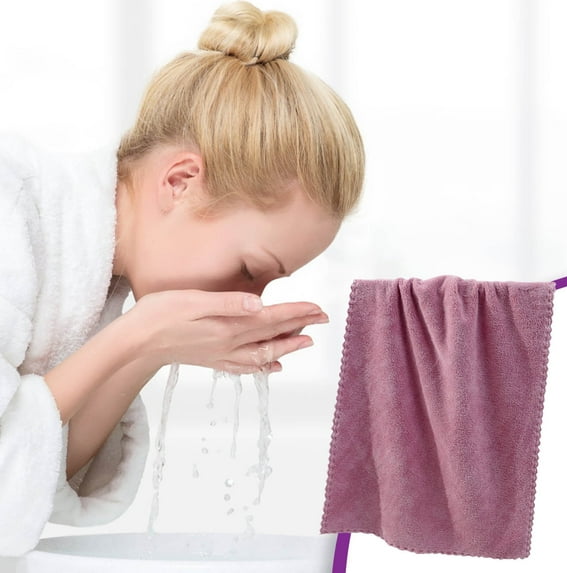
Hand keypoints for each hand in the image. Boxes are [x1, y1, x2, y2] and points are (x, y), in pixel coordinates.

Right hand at [126, 289, 328, 373]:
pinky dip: (262, 366)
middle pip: (272, 336)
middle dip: (300, 327)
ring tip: (306, 341)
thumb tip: (260, 304)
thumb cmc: (159, 316)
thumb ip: (227, 303)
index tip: (319, 309)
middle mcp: (229, 344)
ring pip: (263, 354)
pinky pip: (244, 367)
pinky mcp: (212, 360)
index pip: (271, 318)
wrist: (134, 344)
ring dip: (287, 347)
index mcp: (227, 327)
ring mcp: (221, 355)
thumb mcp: (192, 301)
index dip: (297, 313)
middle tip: (323, 319)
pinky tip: (271, 365)